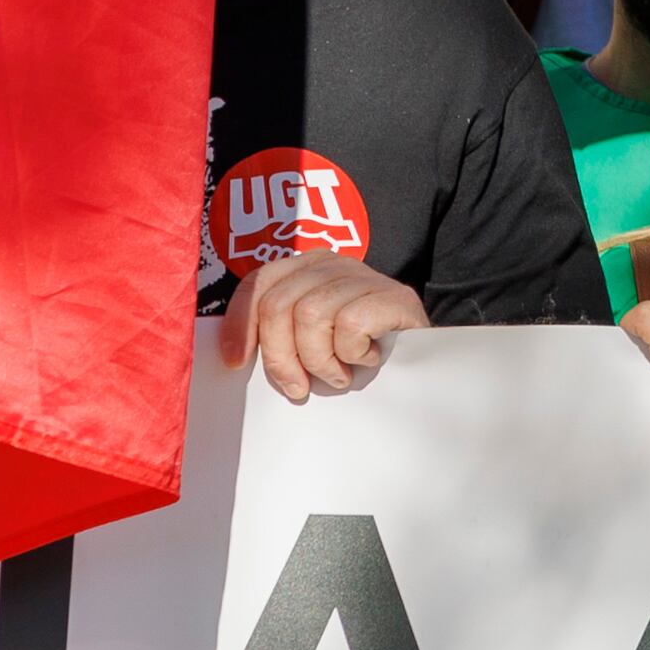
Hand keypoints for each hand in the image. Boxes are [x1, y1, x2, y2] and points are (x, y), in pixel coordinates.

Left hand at [227, 254, 429, 402]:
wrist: (418, 363)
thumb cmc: (351, 355)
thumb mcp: (305, 339)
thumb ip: (275, 333)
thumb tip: (232, 355)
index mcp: (306, 268)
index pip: (258, 284)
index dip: (239, 323)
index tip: (237, 363)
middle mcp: (334, 263)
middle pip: (279, 305)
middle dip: (281, 356)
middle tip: (299, 385)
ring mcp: (367, 276)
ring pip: (311, 315)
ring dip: (319, 360)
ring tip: (336, 374)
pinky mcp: (395, 296)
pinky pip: (350, 324)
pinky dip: (350, 352)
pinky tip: (364, 359)